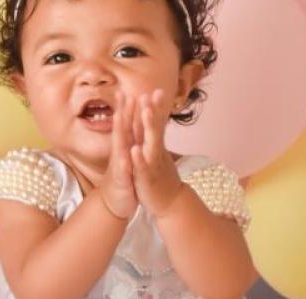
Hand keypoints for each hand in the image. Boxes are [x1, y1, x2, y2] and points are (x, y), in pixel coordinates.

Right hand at [99, 91, 138, 218]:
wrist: (115, 202)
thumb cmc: (123, 178)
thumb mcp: (127, 158)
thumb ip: (128, 142)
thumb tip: (129, 127)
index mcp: (124, 146)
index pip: (127, 124)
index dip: (129, 107)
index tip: (131, 89)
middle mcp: (120, 152)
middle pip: (121, 129)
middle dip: (123, 112)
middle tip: (124, 92)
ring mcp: (119, 164)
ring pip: (119, 145)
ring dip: (119, 130)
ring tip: (120, 114)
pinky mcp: (121, 178)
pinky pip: (124, 168)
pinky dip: (126, 159)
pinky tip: (128, 152)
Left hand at [129, 89, 183, 216]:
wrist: (171, 202)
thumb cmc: (162, 177)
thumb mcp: (160, 155)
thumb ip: (158, 139)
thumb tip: (158, 123)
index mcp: (156, 147)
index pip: (157, 124)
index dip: (156, 108)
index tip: (156, 89)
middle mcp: (156, 153)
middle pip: (155, 129)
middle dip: (152, 110)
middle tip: (151, 92)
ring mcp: (153, 165)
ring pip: (151, 144)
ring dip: (148, 127)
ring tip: (145, 111)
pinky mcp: (147, 179)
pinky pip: (143, 167)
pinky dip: (139, 158)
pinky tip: (134, 149)